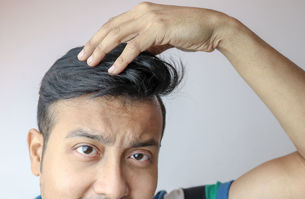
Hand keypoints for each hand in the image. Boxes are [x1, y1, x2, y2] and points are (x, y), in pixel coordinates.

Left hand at [78, 2, 229, 74]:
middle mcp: (142, 11)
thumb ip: (149, 42)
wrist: (211, 28)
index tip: (88, 49)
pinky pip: (134, 46)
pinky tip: (113, 69)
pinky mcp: (157, 30)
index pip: (114, 24)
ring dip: (102, 51)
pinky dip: (121, 59)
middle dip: (93, 43)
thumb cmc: (190, 32)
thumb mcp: (164, 36)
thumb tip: (137, 54)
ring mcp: (149, 19)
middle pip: (110, 28)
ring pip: (117, 35)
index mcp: (142, 11)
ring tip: (91, 63)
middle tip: (82, 57)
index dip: (99, 37)